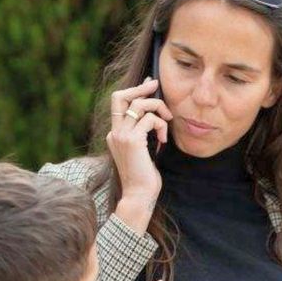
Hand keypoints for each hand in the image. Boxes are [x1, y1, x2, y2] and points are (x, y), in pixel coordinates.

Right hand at [108, 78, 170, 231]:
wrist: (139, 195)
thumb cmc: (144, 177)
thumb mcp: (143, 151)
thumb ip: (144, 133)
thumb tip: (154, 114)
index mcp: (114, 134)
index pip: (119, 102)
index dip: (134, 90)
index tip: (150, 85)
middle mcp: (114, 132)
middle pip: (120, 96)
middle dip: (140, 88)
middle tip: (157, 86)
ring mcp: (121, 136)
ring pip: (138, 105)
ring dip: (158, 108)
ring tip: (167, 121)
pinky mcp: (132, 141)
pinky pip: (150, 119)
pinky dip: (161, 125)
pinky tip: (163, 140)